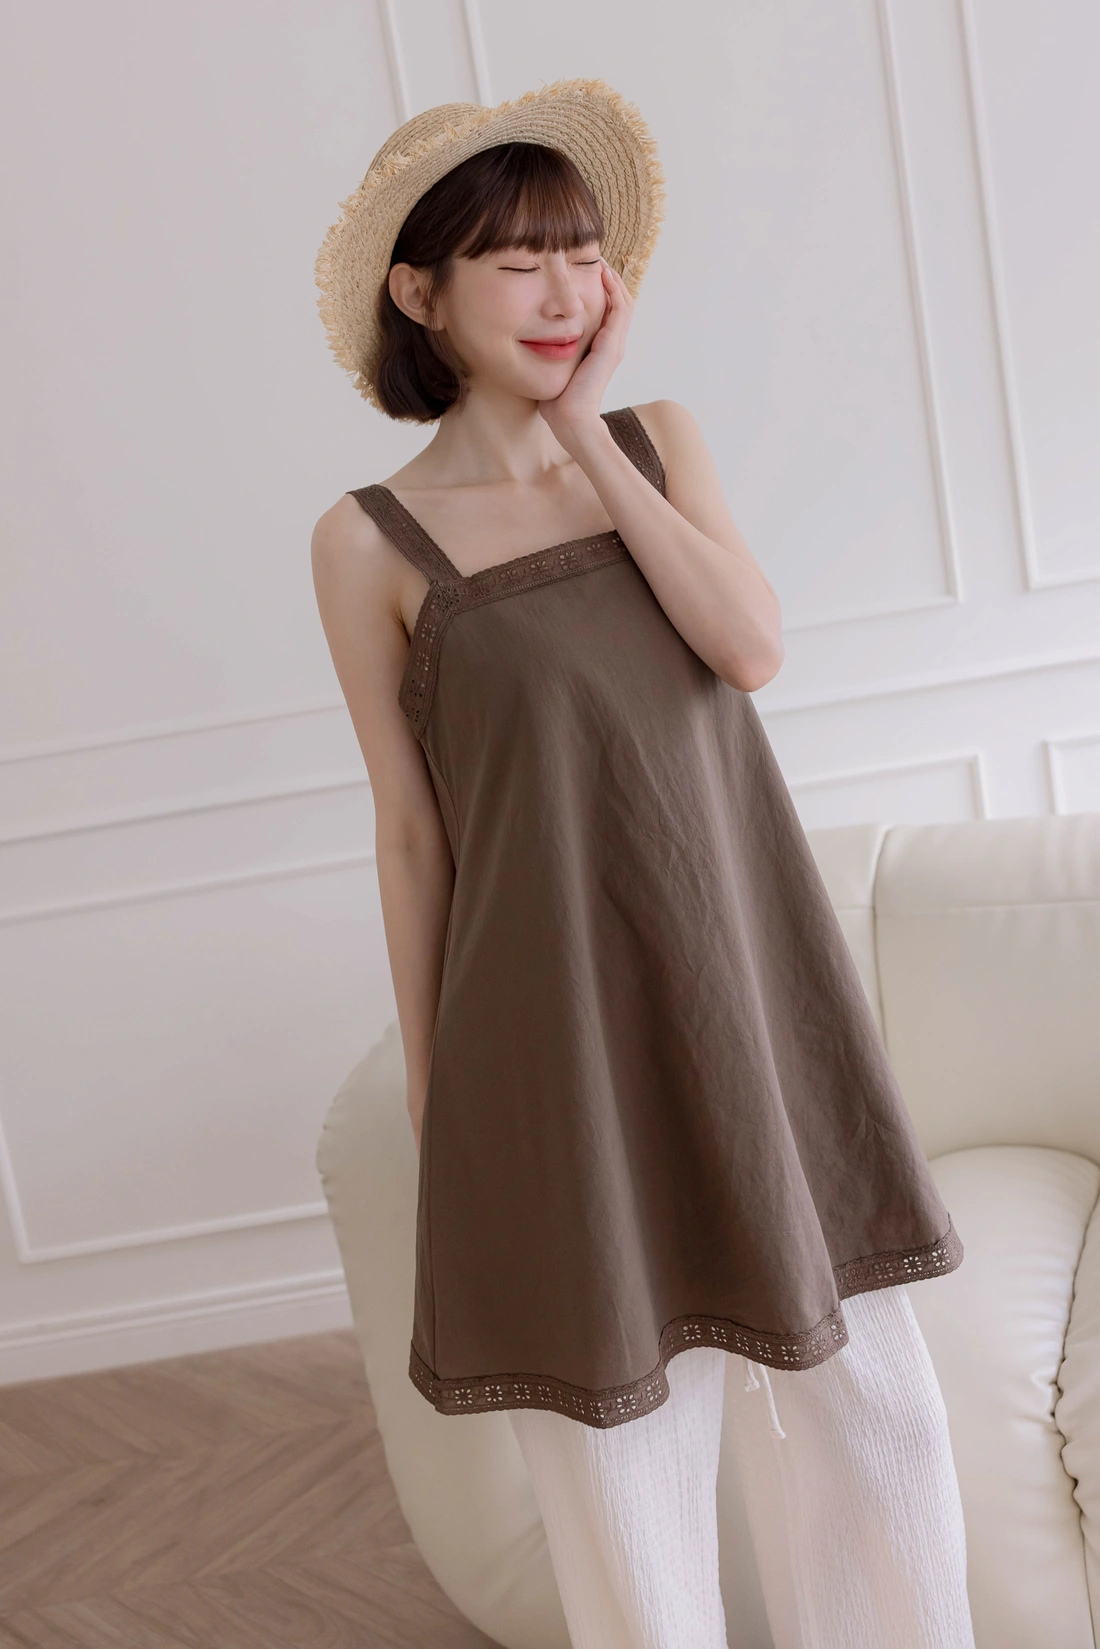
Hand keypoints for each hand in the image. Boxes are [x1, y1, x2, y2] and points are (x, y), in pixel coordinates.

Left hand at [537, 259, 633, 451]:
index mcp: (600, 349)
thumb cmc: (558, 400)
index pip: (607, 312)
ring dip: (614, 279)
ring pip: (623, 302)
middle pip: (619, 302)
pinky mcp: (612, 345)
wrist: (570, 419)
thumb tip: (530, 339)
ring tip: (600, 260)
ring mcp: (614, 344)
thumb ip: (551, 352)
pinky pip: (620, 309)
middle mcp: (612, 344)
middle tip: (595, 258)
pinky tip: (603, 273)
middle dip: (609, 279)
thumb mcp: (555, 367)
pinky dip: (614, 289)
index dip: (600, 291)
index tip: (584, 271)